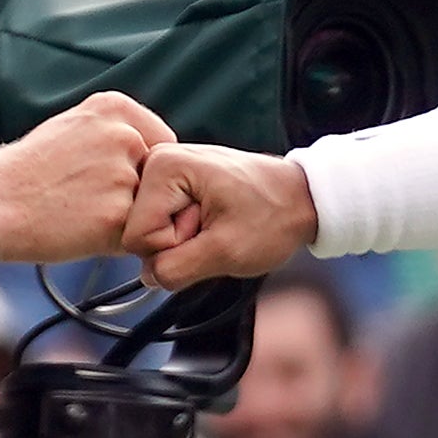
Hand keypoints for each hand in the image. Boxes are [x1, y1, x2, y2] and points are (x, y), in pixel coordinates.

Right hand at [0, 90, 168, 263]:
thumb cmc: (28, 170)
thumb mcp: (73, 125)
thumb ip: (116, 133)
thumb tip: (154, 156)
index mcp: (115, 109)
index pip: (163, 143)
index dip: (144, 170)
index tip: (120, 181)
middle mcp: (124, 136)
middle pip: (158, 177)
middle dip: (139, 194)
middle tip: (95, 201)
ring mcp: (122, 176)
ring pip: (150, 208)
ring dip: (129, 219)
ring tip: (85, 215)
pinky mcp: (116, 216)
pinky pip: (138, 236)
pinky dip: (118, 242)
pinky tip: (84, 232)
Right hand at [128, 142, 313, 286]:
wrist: (300, 198)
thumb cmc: (274, 215)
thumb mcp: (226, 252)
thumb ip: (176, 269)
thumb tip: (148, 276)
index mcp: (165, 166)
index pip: (137, 237)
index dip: (174, 247)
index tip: (208, 228)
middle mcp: (157, 161)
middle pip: (139, 232)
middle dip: (178, 241)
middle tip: (214, 225)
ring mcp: (164, 171)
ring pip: (150, 231)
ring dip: (184, 237)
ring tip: (215, 220)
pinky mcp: (172, 184)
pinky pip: (162, 224)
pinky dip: (187, 230)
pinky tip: (210, 218)